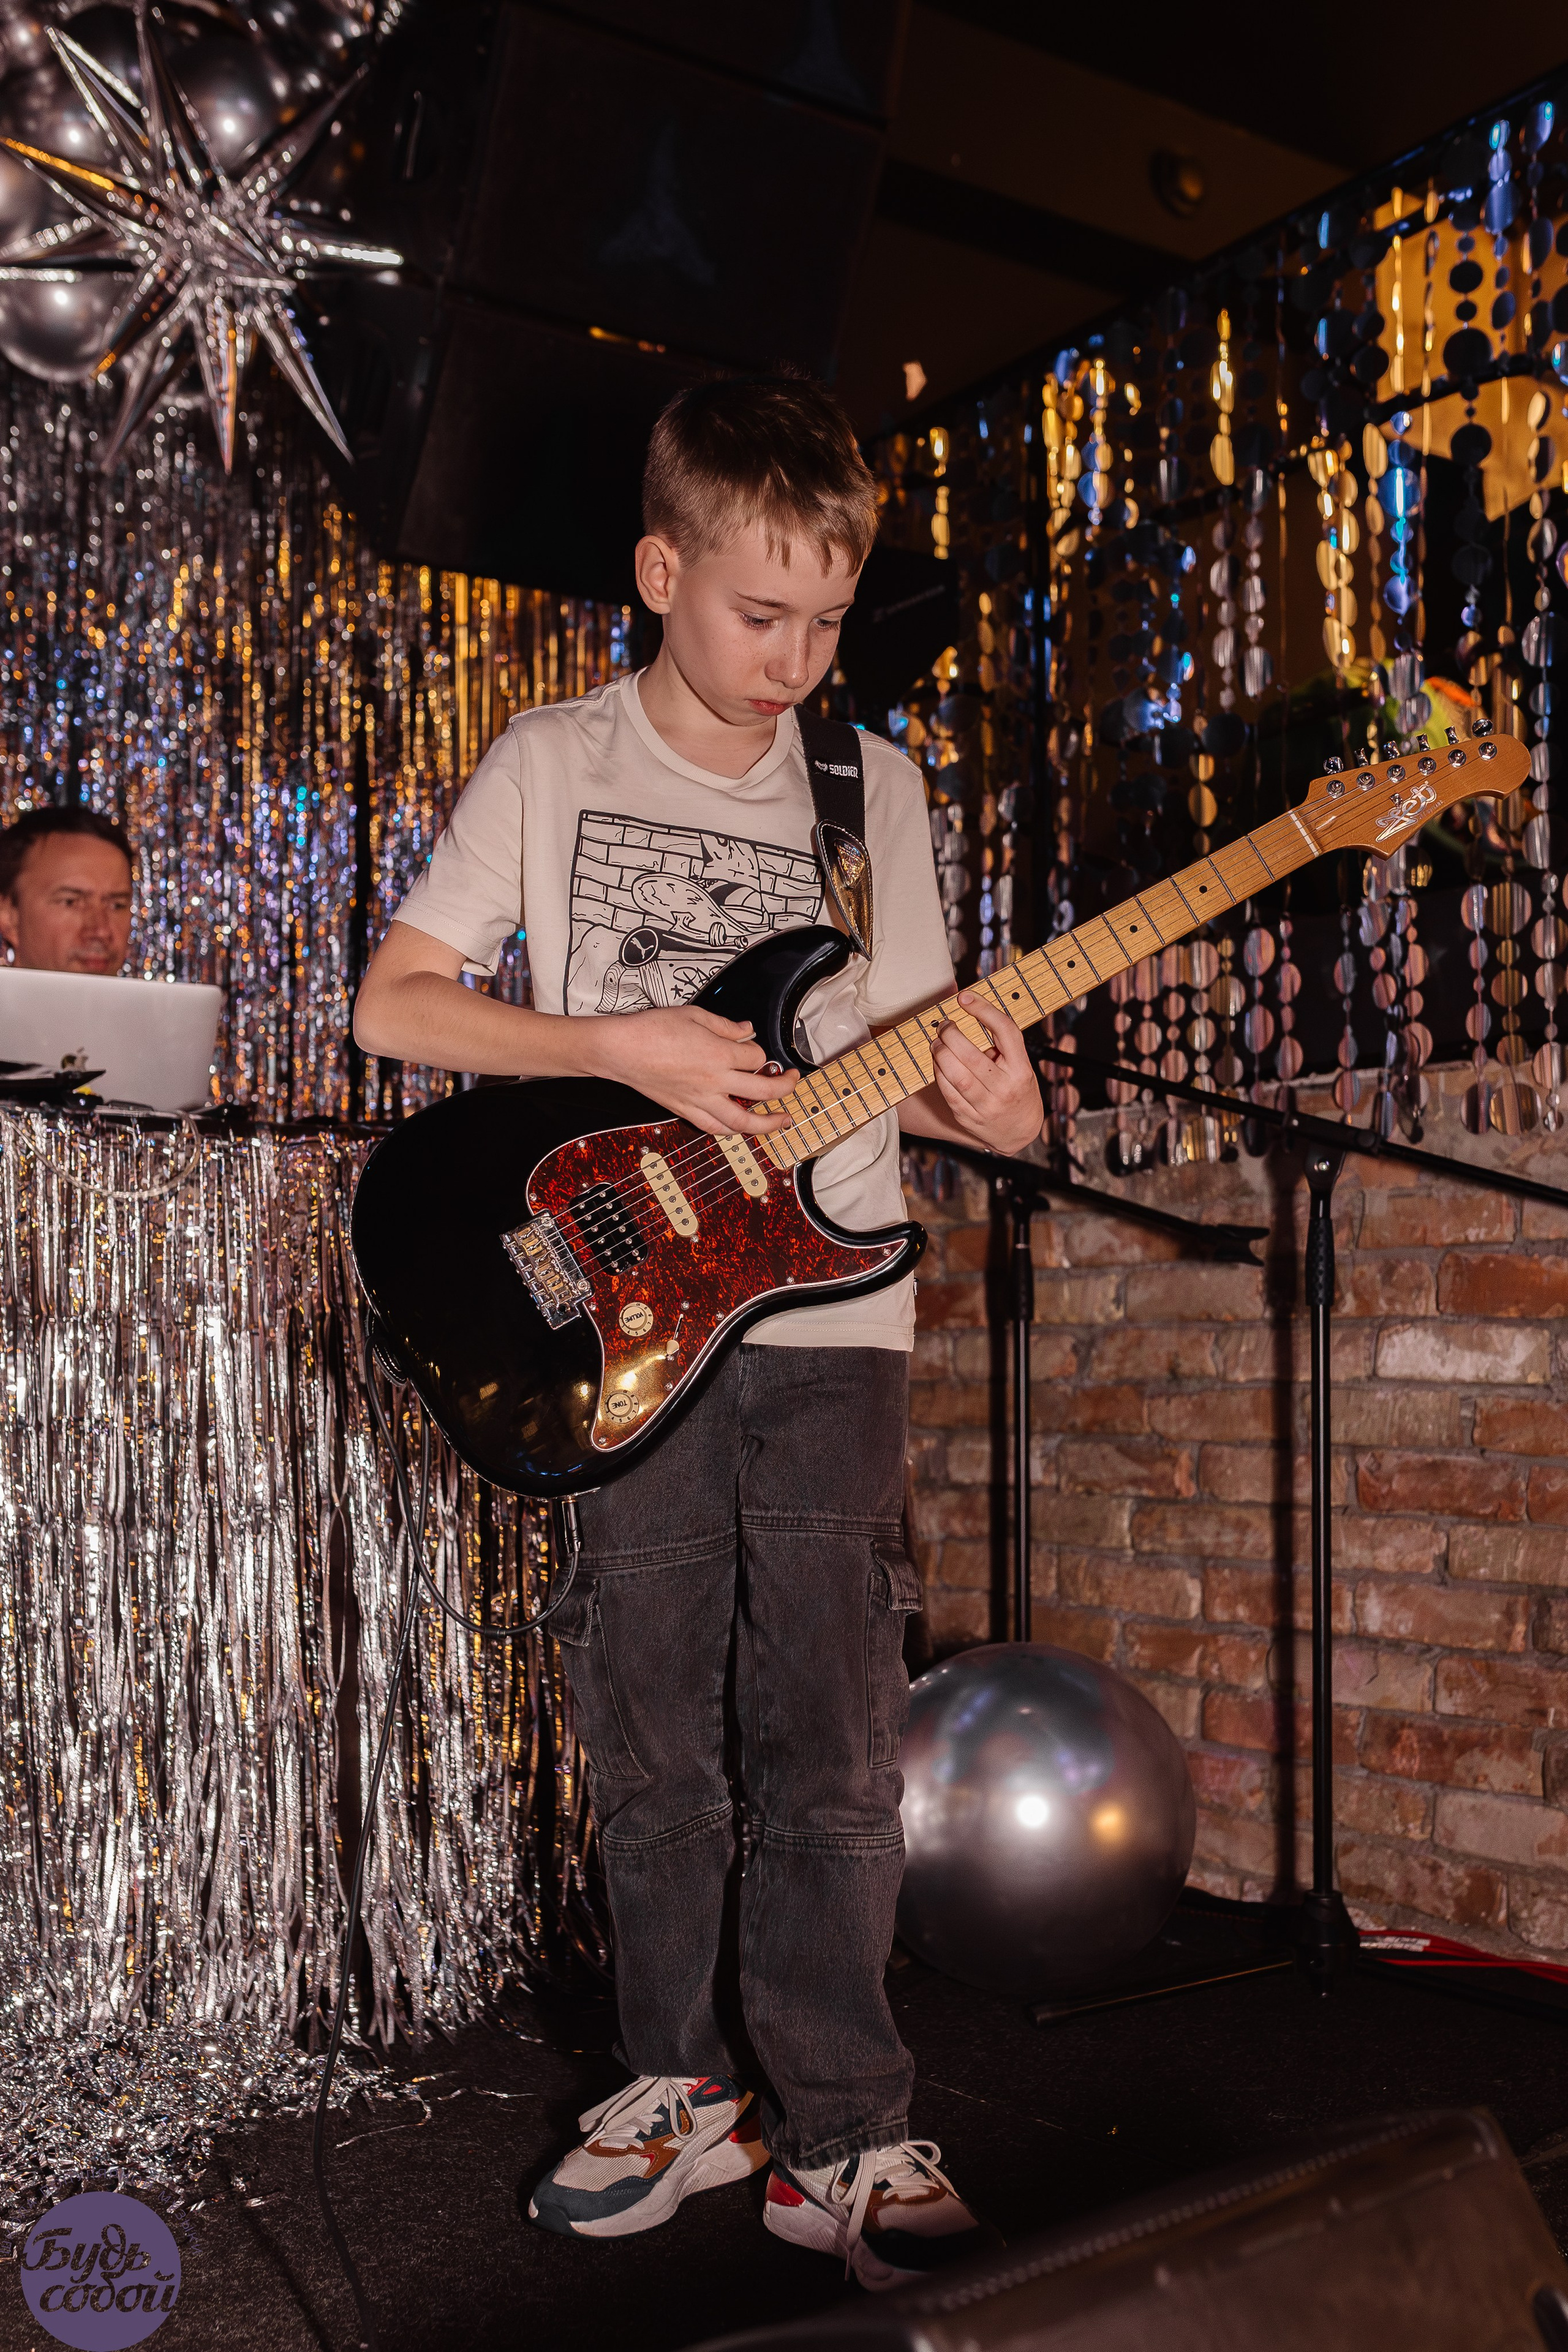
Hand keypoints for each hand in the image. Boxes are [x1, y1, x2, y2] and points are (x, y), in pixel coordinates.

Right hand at [585, 1005, 798, 1136]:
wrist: (621, 1050)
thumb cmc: (652, 1029)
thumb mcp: (695, 1015)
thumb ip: (725, 1025)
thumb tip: (746, 1031)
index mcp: (719, 1054)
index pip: (755, 1056)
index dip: (759, 1051)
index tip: (752, 1047)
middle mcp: (714, 1081)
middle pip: (763, 1090)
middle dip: (784, 1086)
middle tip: (793, 1081)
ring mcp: (700, 1100)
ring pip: (743, 1121)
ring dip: (768, 1123)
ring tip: (782, 1120)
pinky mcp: (685, 1110)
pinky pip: (715, 1127)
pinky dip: (732, 1130)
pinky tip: (741, 1128)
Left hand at [931, 991, 1043, 1156]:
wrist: (1019, 1132)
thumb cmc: (1017, 1089)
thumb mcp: (1020, 1066)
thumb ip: (1001, 1046)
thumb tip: (968, 1014)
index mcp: (1022, 1069)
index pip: (1005, 1031)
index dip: (983, 1010)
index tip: (965, 997)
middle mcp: (1005, 1088)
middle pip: (972, 1055)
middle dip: (952, 1035)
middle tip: (944, 1025)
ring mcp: (987, 1106)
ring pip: (956, 1076)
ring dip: (941, 1054)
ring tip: (936, 1042)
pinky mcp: (968, 1118)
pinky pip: (948, 1092)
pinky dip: (938, 1073)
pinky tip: (937, 1062)